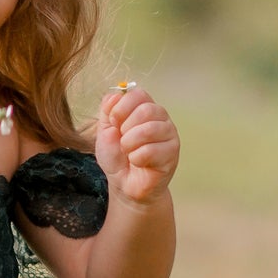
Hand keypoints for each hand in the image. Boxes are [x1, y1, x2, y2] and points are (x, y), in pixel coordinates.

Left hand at [95, 85, 178, 208]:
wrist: (123, 183)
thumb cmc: (117, 156)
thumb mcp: (104, 130)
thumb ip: (107, 110)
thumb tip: (116, 95)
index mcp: (145, 107)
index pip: (138, 94)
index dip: (121, 107)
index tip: (113, 122)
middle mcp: (161, 117)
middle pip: (146, 110)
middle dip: (125, 128)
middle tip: (123, 141)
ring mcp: (169, 134)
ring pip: (149, 130)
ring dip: (129, 144)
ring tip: (129, 152)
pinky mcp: (172, 153)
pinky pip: (151, 150)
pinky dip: (136, 158)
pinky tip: (138, 163)